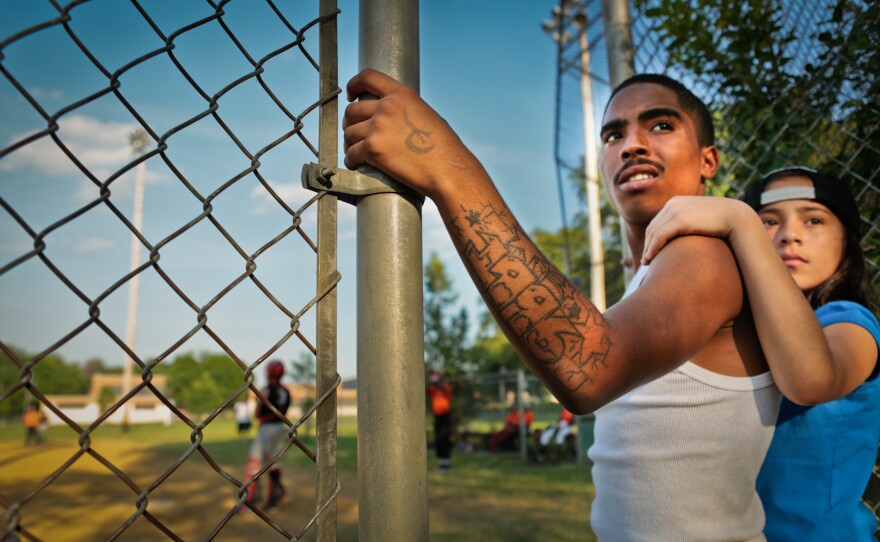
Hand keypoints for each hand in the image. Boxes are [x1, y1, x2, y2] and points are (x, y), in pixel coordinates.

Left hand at [342, 69, 482, 199]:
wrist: (447, 169)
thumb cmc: (443, 147)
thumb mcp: (425, 114)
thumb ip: (404, 110)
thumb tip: (392, 119)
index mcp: (401, 94)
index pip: (368, 77)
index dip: (354, 84)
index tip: (351, 96)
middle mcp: (387, 107)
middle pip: (352, 111)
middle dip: (350, 123)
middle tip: (354, 134)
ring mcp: (378, 127)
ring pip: (349, 133)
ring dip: (350, 144)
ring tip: (355, 152)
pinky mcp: (373, 149)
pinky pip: (351, 154)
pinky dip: (351, 161)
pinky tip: (355, 164)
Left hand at [642, 196, 756, 263]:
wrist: (736, 217)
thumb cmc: (721, 222)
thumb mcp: (700, 218)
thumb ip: (689, 223)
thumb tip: (684, 234)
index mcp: (676, 202)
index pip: (657, 221)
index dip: (651, 237)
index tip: (649, 251)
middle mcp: (673, 203)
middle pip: (652, 227)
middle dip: (647, 244)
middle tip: (645, 260)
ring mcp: (675, 210)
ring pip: (654, 233)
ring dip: (647, 249)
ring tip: (646, 263)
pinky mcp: (680, 220)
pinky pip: (660, 236)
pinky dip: (652, 248)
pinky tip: (650, 259)